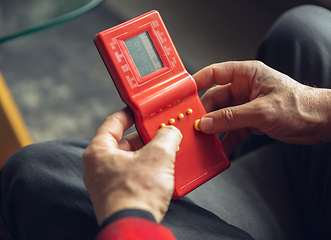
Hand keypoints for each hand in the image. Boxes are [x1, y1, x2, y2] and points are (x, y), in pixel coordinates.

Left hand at [82, 107, 181, 224]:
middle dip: (144, 137)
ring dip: (147, 154)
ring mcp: (105, 184)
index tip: (140, 110)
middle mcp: (98, 168)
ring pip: (128, 160)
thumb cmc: (136, 194)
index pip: (112, 123)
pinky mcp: (116, 197)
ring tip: (164, 150)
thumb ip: (166, 137)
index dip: (129, 114)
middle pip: (122, 142)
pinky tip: (161, 170)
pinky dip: (145, 170)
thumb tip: (171, 132)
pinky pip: (131, 175)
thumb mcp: (158, 156)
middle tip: (159, 131)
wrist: (135, 227)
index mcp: (98, 152)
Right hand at [194, 61, 330, 154]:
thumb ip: (231, 117)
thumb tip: (206, 123)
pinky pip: (232, 130)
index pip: (215, 73)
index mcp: (247, 75)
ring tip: (202, 139)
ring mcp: (246, 106)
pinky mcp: (251, 121)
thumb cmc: (300, 106)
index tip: (183, 93)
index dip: (197, 82)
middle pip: (215, 99)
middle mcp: (244, 89)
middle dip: (204, 113)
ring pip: (221, 116)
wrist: (321, 123)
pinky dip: (226, 139)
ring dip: (213, 128)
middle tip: (192, 125)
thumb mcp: (261, 111)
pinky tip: (220, 149)